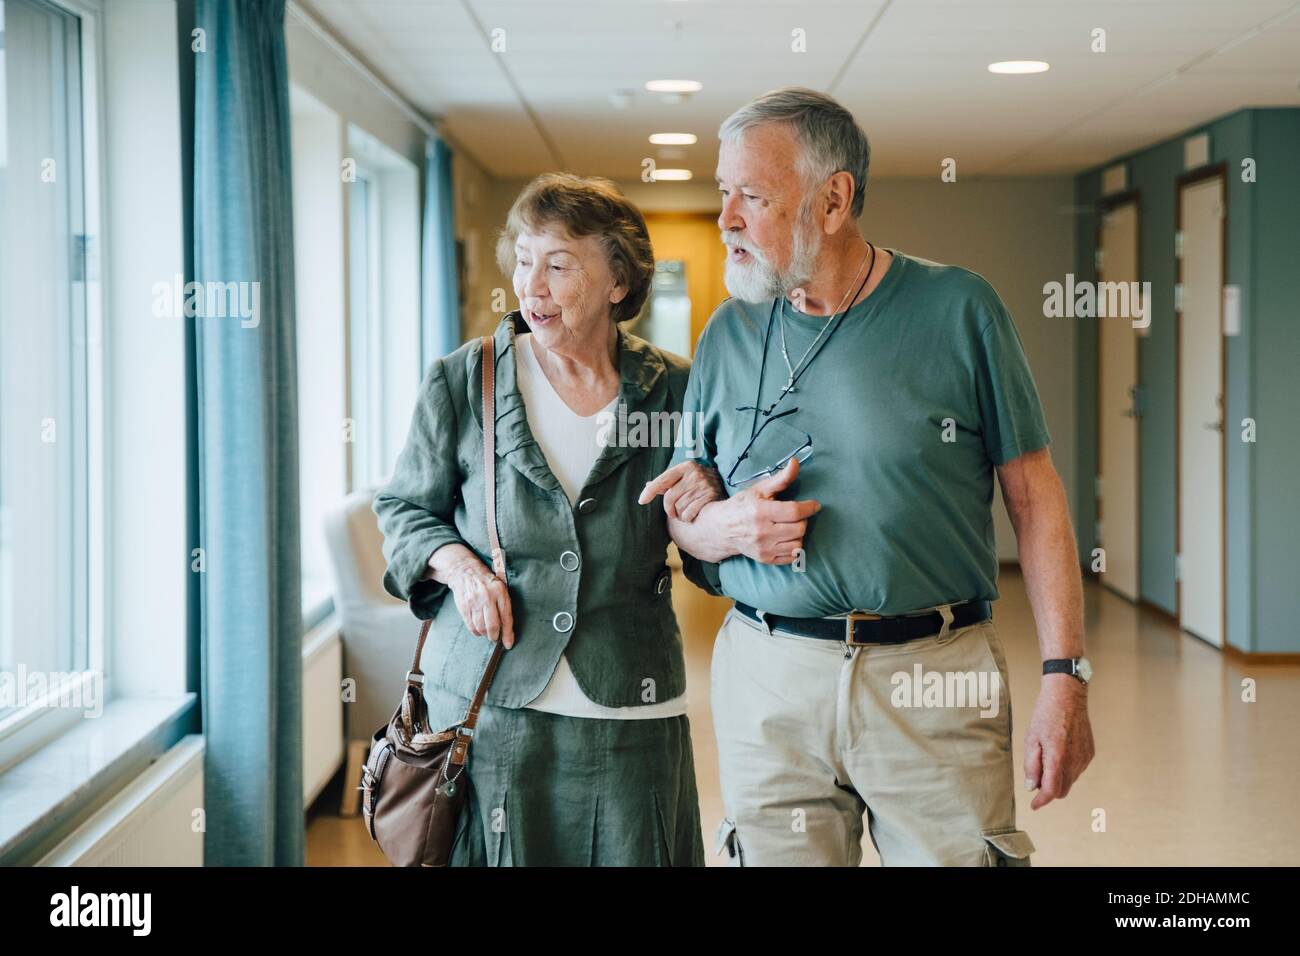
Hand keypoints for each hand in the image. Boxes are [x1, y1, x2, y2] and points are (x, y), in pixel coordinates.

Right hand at [436, 552, 514, 648]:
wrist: (465, 571)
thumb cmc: (487, 582)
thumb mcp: (500, 587)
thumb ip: (504, 606)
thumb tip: (507, 630)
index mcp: (500, 591)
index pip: (506, 617)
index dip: (508, 634)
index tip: (508, 644)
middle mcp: (487, 596)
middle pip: (492, 625)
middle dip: (495, 636)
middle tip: (496, 637)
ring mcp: (474, 601)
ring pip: (481, 628)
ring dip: (485, 634)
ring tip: (488, 633)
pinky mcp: (464, 606)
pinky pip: (471, 625)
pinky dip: (476, 632)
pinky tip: (479, 630)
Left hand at [638, 461, 724, 521]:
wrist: (725, 486)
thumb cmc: (698, 483)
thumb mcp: (684, 477)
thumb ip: (667, 482)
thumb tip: (647, 485)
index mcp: (685, 467)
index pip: (662, 480)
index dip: (650, 491)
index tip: (641, 501)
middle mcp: (694, 474)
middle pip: (669, 498)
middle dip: (669, 509)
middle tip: (673, 512)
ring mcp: (703, 485)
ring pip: (679, 508)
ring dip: (680, 514)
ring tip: (686, 511)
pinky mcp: (710, 497)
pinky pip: (689, 513)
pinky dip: (687, 518)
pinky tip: (693, 514)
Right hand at [710, 457, 819, 564]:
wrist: (722, 529)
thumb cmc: (742, 505)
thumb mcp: (759, 489)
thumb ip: (781, 478)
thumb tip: (796, 463)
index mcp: (760, 511)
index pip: (794, 512)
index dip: (809, 507)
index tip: (814, 505)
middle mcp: (762, 532)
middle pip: (799, 529)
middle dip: (803, 520)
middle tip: (797, 515)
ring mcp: (764, 548)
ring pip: (798, 544)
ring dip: (799, 534)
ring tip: (791, 526)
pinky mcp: (765, 559)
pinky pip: (791, 557)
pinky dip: (794, 547)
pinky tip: (787, 538)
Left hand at [1024, 676, 1093, 809]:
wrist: (1068, 696)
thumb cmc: (1045, 715)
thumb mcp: (1031, 739)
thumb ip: (1032, 765)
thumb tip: (1032, 787)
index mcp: (1058, 758)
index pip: (1051, 791)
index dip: (1041, 801)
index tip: (1034, 805)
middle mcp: (1075, 761)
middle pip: (1062, 790)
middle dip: (1049, 789)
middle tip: (1036, 775)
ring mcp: (1085, 758)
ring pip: (1070, 781)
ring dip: (1058, 777)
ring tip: (1047, 755)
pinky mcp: (1090, 753)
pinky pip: (1077, 769)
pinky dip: (1067, 768)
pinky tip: (1059, 750)